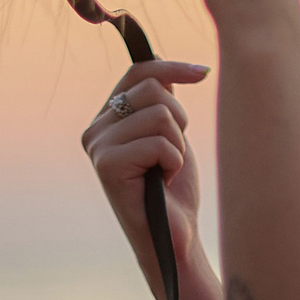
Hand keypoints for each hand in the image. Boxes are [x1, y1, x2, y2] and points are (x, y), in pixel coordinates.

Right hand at [81, 59, 209, 271]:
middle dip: (178, 120)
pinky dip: (173, 163)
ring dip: (177, 145)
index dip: (173, 67)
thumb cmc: (173, 188)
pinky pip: (160, 142)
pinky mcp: (107, 164)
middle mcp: (95, 129)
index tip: (204, 72)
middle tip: (171, 154)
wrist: (173, 237)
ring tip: (165, 171)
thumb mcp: (168, 133)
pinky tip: (162, 183)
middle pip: (153, 89)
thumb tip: (163, 61)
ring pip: (160, 114)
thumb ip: (159, 100)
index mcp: (107, 118)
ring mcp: (98, 146)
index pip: (139, 72)